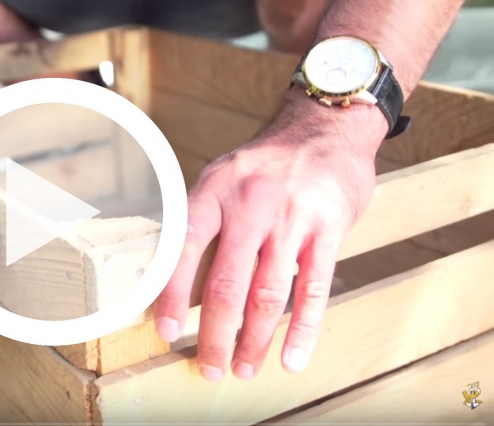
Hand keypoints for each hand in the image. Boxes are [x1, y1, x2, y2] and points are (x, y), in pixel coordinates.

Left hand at [155, 90, 386, 380]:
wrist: (325, 128)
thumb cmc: (264, 164)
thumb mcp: (222, 176)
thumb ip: (202, 220)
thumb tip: (167, 273)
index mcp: (215, 191)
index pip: (186, 247)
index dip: (174, 292)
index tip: (167, 331)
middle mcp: (251, 205)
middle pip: (229, 282)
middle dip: (217, 334)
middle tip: (209, 367)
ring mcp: (292, 218)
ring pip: (269, 293)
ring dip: (255, 339)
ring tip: (244, 369)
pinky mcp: (329, 230)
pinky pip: (314, 289)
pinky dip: (303, 329)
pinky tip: (292, 357)